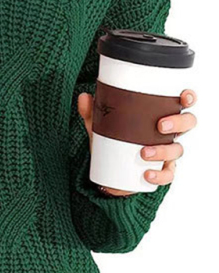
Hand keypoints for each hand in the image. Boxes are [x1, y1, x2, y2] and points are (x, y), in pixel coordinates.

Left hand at [77, 88, 197, 196]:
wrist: (110, 171)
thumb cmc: (114, 140)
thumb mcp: (101, 125)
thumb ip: (92, 111)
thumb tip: (83, 96)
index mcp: (160, 115)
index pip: (182, 103)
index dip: (188, 98)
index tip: (183, 97)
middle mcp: (168, 133)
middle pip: (188, 124)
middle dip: (179, 123)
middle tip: (160, 125)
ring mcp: (167, 153)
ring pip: (177, 150)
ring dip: (163, 151)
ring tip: (143, 152)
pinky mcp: (161, 171)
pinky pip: (167, 175)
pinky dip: (159, 175)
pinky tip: (147, 174)